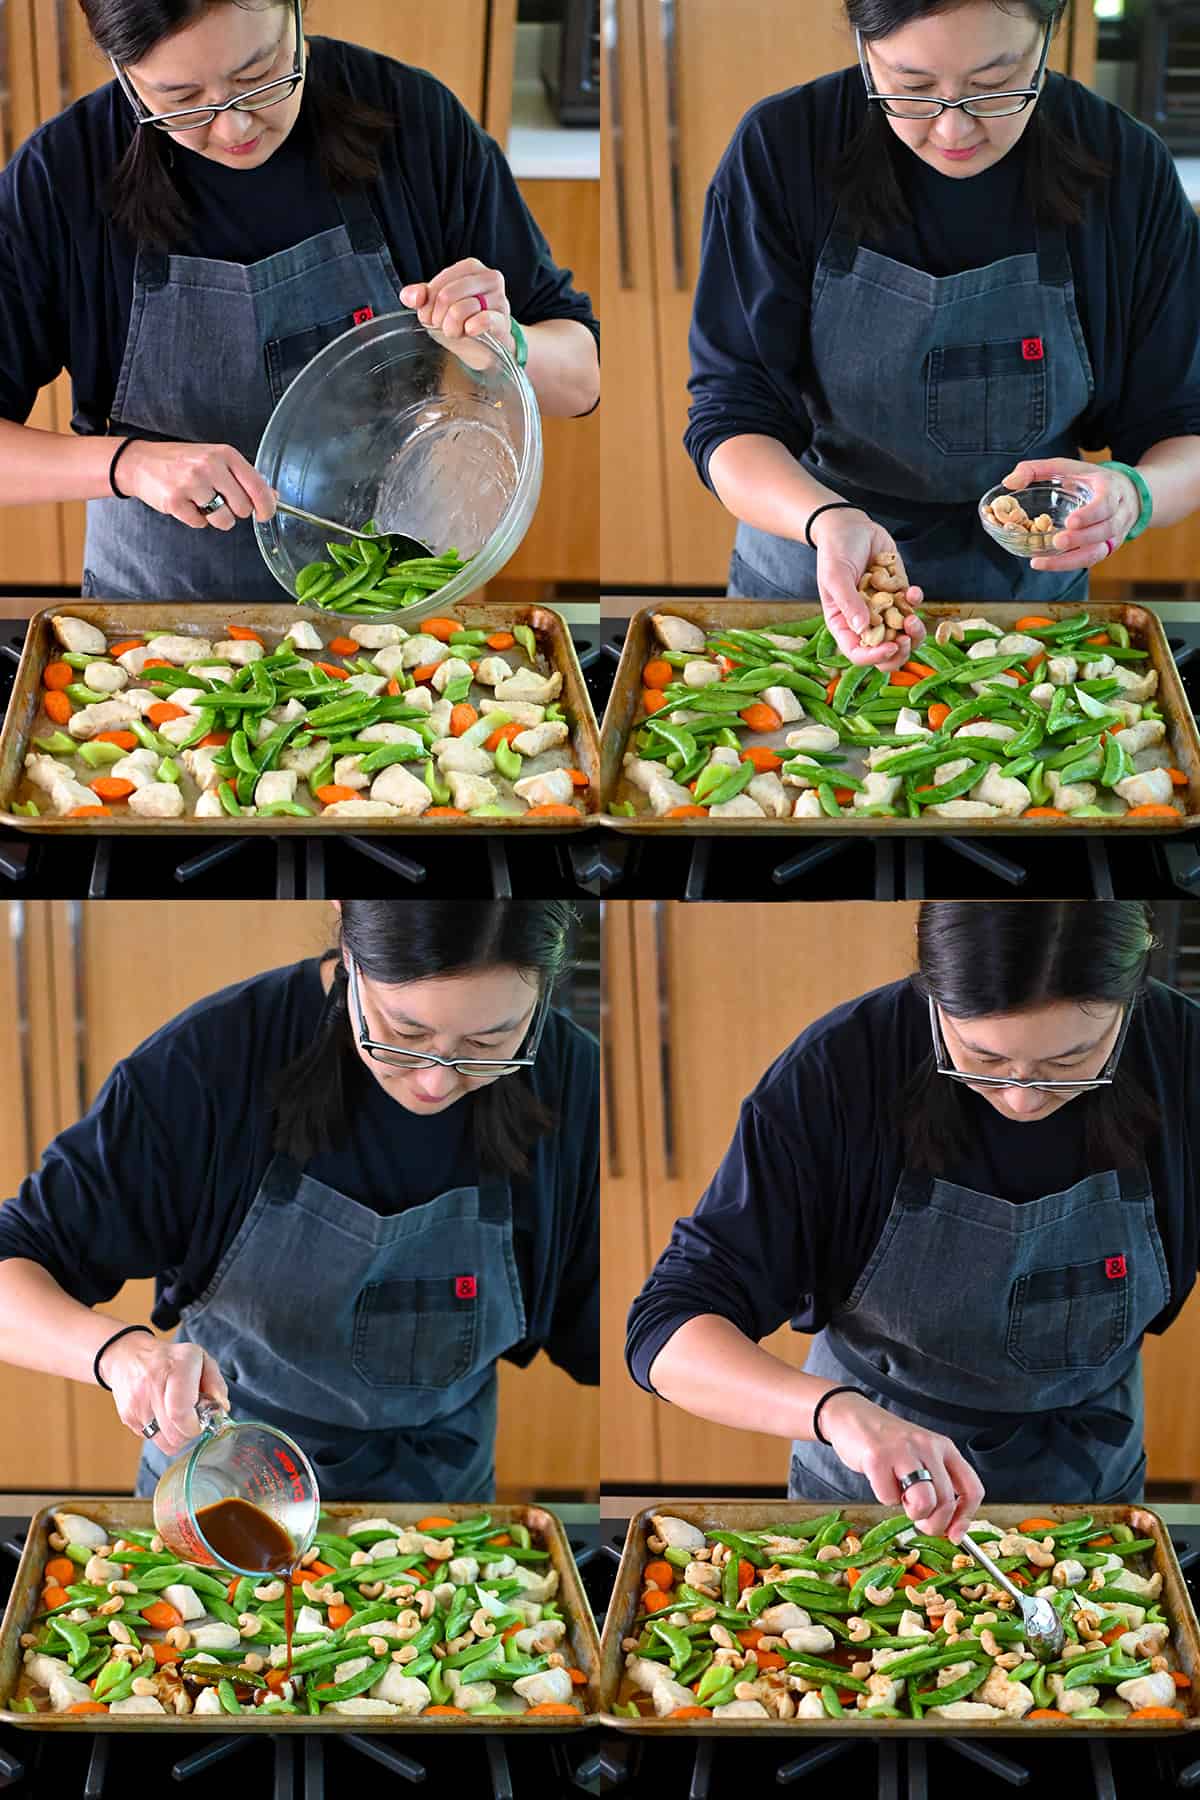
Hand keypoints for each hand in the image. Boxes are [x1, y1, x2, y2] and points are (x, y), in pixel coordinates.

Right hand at [99, 1333, 229, 1456]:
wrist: (128, 1356)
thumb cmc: (170, 1358)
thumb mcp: (200, 1359)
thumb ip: (216, 1383)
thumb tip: (220, 1408)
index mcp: (176, 1367)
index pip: (181, 1413)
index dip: (194, 1426)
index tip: (200, 1422)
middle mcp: (153, 1385)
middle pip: (174, 1434)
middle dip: (189, 1432)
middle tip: (192, 1419)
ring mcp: (137, 1403)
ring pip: (163, 1442)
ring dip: (175, 1436)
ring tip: (178, 1417)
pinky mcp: (127, 1417)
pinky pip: (151, 1439)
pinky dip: (161, 1433)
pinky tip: (162, 1416)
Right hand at [120, 441, 276, 532]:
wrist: (142, 462)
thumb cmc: (183, 461)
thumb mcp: (216, 460)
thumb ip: (244, 478)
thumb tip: (272, 497)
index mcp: (225, 454)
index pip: (257, 486)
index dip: (266, 507)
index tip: (265, 514)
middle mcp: (209, 466)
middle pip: (243, 508)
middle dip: (235, 511)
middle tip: (219, 500)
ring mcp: (191, 483)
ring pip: (224, 520)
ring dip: (217, 518)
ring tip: (203, 502)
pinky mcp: (175, 501)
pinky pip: (200, 524)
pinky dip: (196, 519)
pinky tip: (187, 504)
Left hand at [400, 259, 516, 358]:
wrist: (486, 348)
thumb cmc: (461, 321)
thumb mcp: (437, 306)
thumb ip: (420, 296)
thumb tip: (410, 296)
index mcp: (471, 268)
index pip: (439, 283)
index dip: (428, 304)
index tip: (430, 317)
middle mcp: (488, 278)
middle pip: (447, 295)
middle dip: (438, 317)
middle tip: (442, 326)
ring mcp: (499, 299)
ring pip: (461, 310)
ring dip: (451, 327)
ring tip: (455, 332)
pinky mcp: (504, 321)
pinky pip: (484, 320)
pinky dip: (471, 327)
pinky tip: (469, 331)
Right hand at [812, 510, 926, 671]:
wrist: (850, 526)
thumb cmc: (835, 552)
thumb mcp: (836, 576)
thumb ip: (849, 602)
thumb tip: (863, 629)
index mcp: (843, 624)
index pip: (858, 652)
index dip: (875, 656)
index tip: (891, 646)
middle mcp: (864, 622)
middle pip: (885, 651)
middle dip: (900, 651)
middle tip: (907, 638)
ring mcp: (884, 608)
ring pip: (904, 634)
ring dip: (914, 632)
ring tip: (913, 619)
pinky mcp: (899, 593)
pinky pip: (912, 606)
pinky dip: (916, 602)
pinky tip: (913, 591)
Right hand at [817, 1390, 982, 1541]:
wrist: (852, 1416)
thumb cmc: (889, 1444)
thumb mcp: (922, 1459)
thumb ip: (939, 1488)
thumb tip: (952, 1532)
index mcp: (944, 1447)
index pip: (972, 1489)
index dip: (965, 1518)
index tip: (953, 1534)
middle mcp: (928, 1446)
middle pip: (947, 1502)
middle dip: (933, 1524)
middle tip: (919, 1519)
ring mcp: (903, 1450)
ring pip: (924, 1502)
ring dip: (912, 1513)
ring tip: (901, 1498)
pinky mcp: (877, 1457)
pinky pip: (888, 1498)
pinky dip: (883, 1498)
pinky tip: (880, 1480)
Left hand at [1001, 458, 1140, 573]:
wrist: (1124, 493)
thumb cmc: (1089, 480)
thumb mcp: (1067, 467)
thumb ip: (1037, 470)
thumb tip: (1009, 482)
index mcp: (1110, 489)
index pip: (1106, 503)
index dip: (1090, 514)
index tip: (1070, 522)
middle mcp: (1117, 514)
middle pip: (1104, 530)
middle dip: (1081, 539)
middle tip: (1057, 542)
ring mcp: (1113, 534)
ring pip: (1097, 551)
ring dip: (1071, 560)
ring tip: (1042, 561)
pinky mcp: (1105, 549)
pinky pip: (1090, 561)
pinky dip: (1068, 565)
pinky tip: (1046, 564)